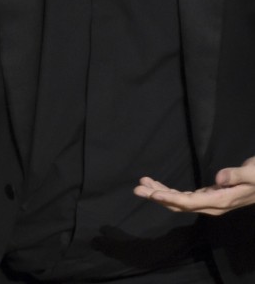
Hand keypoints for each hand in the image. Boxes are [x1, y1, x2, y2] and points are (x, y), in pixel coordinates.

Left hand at [134, 157, 254, 215]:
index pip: (191, 202)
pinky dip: (168, 190)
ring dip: (159, 192)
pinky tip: (155, 184)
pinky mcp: (207, 196)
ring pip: (179, 201)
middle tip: (137, 188)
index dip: (171, 198)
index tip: (153, 193)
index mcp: (221, 201)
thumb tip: (219, 178)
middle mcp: (212, 205)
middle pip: (180, 204)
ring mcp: (209, 202)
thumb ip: (237, 176)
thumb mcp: (253, 174)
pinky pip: (184, 197)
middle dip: (158, 197)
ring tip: (141, 183)